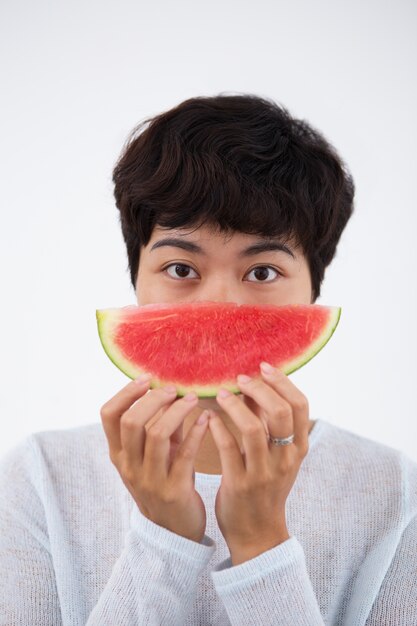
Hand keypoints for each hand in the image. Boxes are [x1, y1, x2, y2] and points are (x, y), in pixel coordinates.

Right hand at [100, 377, 208, 542]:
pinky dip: (196, 432)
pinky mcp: (173, 491)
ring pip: (156, 435)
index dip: (126, 392)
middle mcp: (128, 466)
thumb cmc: (166, 481)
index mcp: (118, 454)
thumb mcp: (155, 453)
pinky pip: (184, 455)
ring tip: (193, 399)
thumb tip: (171, 388)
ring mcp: (149, 480)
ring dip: (177, 411)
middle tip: (174, 389)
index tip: (147, 378)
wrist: (174, 531)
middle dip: (154, 399)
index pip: (109, 415)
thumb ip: (160, 424)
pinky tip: (207, 419)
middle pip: (132, 421)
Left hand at [208, 362, 309, 564]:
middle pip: (280, 413)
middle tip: (239, 379)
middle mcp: (285, 458)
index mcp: (299, 448)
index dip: (282, 382)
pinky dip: (217, 428)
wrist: (258, 533)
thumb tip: (259, 385)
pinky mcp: (240, 484)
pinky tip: (208, 418)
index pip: (300, 405)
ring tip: (221, 393)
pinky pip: (228, 449)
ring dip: (235, 406)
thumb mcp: (278, 455)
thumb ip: (271, 424)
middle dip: (259, 389)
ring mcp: (264, 473)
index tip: (263, 367)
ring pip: (253, 429)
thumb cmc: (266, 486)